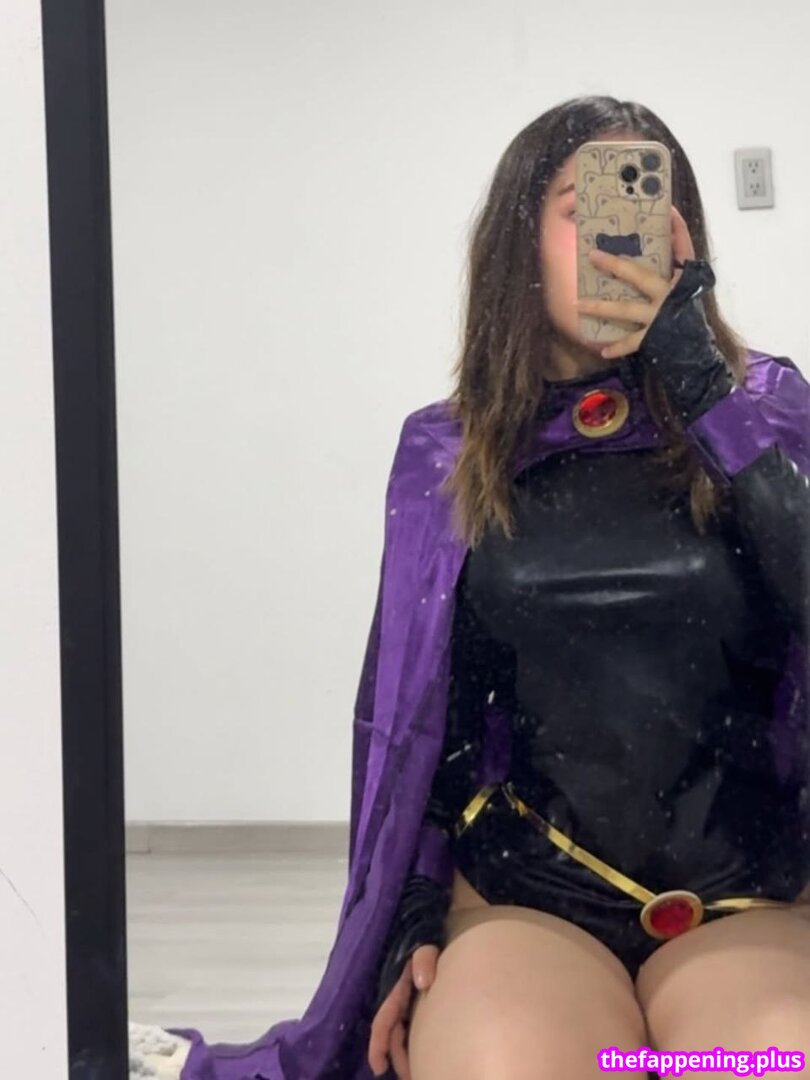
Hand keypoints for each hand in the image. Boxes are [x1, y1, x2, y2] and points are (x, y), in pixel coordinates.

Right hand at [368, 944, 438, 1078]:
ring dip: (407, 1059)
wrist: (452, 951)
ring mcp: (411, 1014)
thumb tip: (421, 982)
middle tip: (410, 1076)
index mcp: (398, 993)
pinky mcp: (422, 1019)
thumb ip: (423, 959)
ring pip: (403, 1043)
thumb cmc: (435, 955)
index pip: (383, 1021)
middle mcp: (401, 1007)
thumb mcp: (427, 951)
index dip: (378, 1045)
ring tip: (417, 1073)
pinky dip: (416, 1052)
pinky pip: (414, 1040)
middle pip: (393, 1039)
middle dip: (399, 1060)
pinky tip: (423, 1063)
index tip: (379, 1068)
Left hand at [575, 207, 696, 359]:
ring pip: (624, 310)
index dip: (677, 227)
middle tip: (592, 255)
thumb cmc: (691, 314)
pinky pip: (632, 341)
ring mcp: (661, 316)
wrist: (701, 349)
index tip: (667, 209)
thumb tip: (667, 230)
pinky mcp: (655, 338)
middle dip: (615, 264)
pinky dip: (617, 346)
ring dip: (599, 306)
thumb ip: (679, 261)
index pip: (683, 246)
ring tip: (577, 303)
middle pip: (639, 275)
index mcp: (683, 278)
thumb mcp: (691, 285)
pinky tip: (603, 348)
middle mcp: (671, 294)